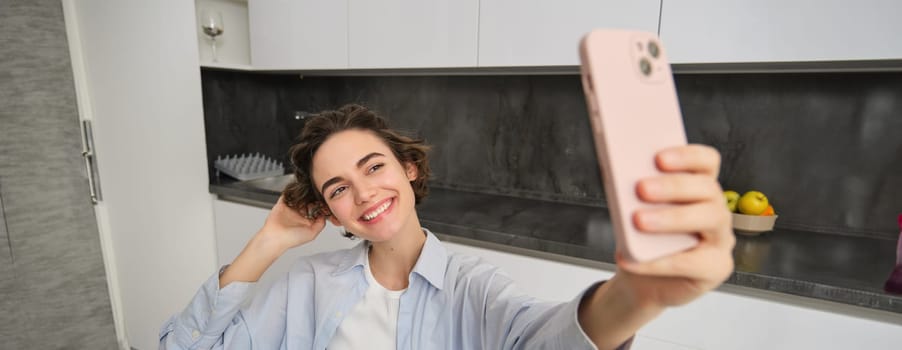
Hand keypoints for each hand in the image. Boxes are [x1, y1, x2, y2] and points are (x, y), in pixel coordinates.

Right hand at [256, 195, 326, 254]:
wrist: (276, 237)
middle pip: (308, 202)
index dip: (320, 205)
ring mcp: (290, 209)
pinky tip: (296, 188)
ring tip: (308, 189)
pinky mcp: (282, 204)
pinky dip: (291, 190)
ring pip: (298, 198)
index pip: (315, 210)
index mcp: (306, 222)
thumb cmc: (291, 238)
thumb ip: (320, 224)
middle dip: (312, 198)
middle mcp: (298, 215)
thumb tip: (325, 215)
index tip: (323, 201)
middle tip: (317, 193)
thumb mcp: (312, 234)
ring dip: (302, 193)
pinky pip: (287, 194)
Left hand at [615, 144, 734, 307]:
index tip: (659, 158)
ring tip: (638, 220)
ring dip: (672, 217)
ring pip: (709, 218)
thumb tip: (617, 177)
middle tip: (641, 188)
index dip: (688, 156)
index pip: (706, 162)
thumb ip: (634, 195)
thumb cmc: (642, 242)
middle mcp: (715, 209)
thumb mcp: (634, 213)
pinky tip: (631, 258)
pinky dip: (657, 261)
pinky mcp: (715, 267)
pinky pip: (691, 262)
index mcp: (699, 188)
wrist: (641, 283)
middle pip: (707, 188)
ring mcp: (720, 239)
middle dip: (674, 186)